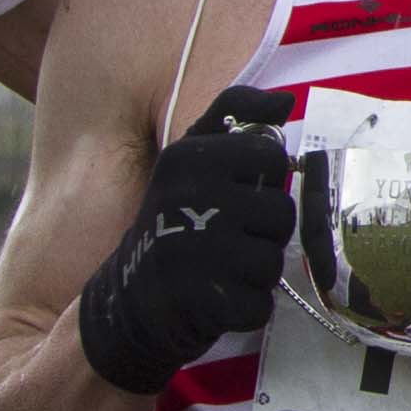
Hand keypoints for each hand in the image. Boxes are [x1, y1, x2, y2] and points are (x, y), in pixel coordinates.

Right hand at [72, 87, 305, 393]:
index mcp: (189, 157)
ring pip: (273, 262)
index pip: (273, 156)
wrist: (126, 299)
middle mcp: (189, 198)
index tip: (236, 195)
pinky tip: (216, 300)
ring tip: (220, 270)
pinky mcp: (202, 302)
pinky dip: (246, 310)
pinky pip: (260, 305)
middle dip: (263, 233)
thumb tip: (285, 100)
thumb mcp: (192, 156)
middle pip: (281, 212)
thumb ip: (236, 116)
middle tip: (225, 239)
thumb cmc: (174, 219)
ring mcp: (194, 252)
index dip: (263, 181)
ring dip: (255, 273)